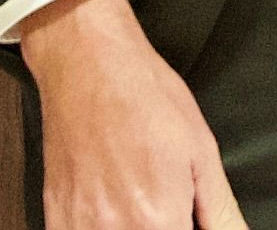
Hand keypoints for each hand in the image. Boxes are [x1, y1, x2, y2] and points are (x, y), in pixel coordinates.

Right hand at [16, 0, 245, 229]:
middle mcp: (116, 229)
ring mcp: (80, 225)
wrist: (87, 63)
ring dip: (132, 227)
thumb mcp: (202, 150)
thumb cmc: (145, 96)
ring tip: (138, 196)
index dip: (187, 229)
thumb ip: (220, 211)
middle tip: (167, 203)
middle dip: (164, 226)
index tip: (185, 217)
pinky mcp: (56, 216)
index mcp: (158, 218)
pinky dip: (100, 228)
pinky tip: (112, 205)